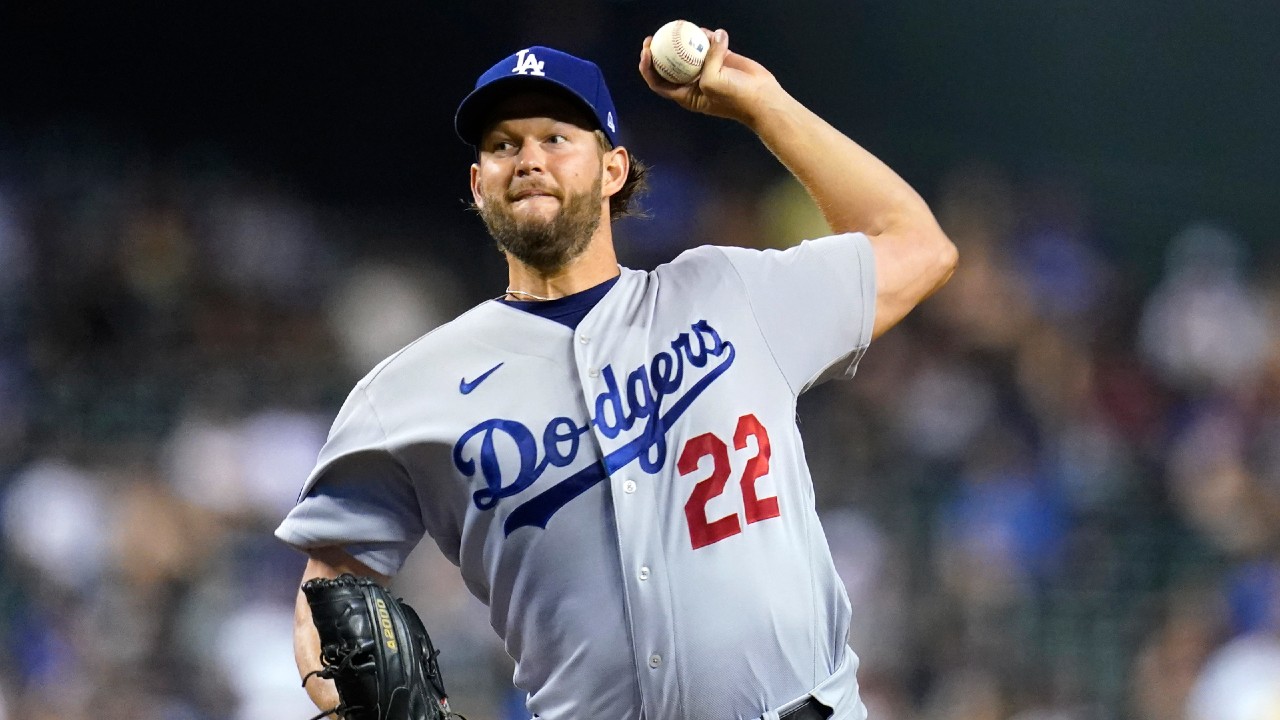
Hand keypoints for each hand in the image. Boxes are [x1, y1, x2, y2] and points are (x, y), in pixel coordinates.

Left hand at [638, 28, 780, 126]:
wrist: (761, 97)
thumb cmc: (734, 98)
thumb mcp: (712, 82)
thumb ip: (707, 60)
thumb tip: (713, 37)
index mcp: (685, 94)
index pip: (658, 82)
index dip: (648, 68)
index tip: (646, 51)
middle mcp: (693, 82)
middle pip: (670, 64)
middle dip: (660, 49)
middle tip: (656, 35)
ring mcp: (707, 69)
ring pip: (690, 51)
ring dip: (686, 40)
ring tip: (684, 28)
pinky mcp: (721, 59)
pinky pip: (710, 44)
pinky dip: (708, 37)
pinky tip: (709, 32)